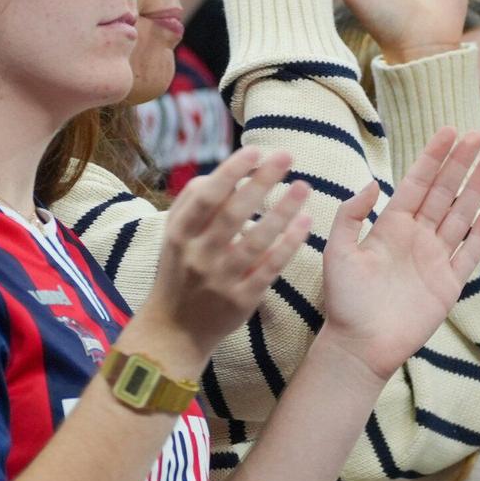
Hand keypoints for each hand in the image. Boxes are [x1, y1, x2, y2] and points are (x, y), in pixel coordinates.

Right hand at [134, 148, 313, 369]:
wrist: (175, 330)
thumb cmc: (179, 271)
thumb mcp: (174, 235)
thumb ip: (193, 201)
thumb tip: (223, 171)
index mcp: (180, 234)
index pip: (207, 196)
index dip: (231, 171)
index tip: (256, 150)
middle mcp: (199, 255)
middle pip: (233, 213)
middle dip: (262, 181)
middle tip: (287, 155)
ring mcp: (221, 279)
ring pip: (256, 240)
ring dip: (282, 210)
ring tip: (303, 186)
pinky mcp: (242, 300)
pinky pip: (270, 268)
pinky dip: (288, 244)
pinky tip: (305, 223)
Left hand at [318, 129, 479, 379]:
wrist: (360, 345)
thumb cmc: (344, 301)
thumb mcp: (338, 252)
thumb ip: (350, 215)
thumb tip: (372, 184)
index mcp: (391, 226)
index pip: (417, 183)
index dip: (433, 157)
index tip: (447, 131)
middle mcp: (416, 238)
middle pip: (444, 193)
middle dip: (459, 164)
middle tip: (475, 135)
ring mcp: (435, 260)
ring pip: (460, 217)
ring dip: (475, 190)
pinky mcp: (449, 285)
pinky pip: (469, 254)